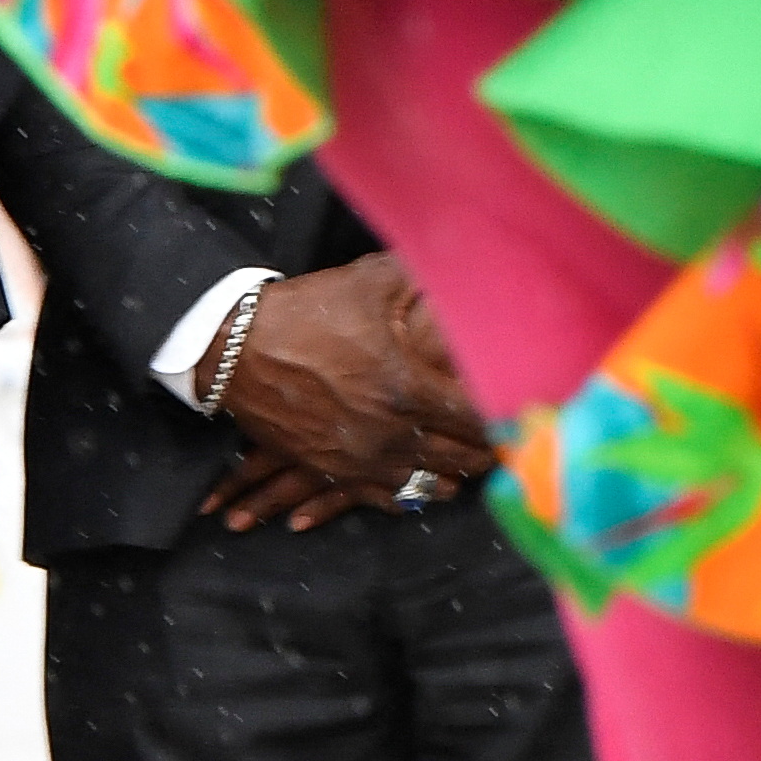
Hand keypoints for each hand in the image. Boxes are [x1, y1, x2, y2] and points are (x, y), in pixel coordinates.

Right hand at [207, 259, 499, 532]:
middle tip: (511, 445)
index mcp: (404, 384)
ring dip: (457, 473)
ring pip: (427, 479)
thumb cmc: (307, 312)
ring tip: (480, 469)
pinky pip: (386, 495)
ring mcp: (359, 455)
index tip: (525, 415)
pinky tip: (434, 490)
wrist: (235, 350)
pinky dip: (415, 494)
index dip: (505, 418)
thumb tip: (466, 265)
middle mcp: (387, 429)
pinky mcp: (333, 468)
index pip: (475, 414)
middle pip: (457, 453)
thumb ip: (423, 279)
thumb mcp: (369, 283)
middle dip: (487, 449)